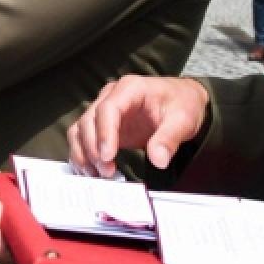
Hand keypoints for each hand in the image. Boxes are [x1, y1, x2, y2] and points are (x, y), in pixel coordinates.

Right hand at [67, 75, 209, 174]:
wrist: (182, 101)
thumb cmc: (182, 104)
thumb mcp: (182, 120)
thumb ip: (169, 139)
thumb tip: (158, 160)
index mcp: (130, 89)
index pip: (107, 109)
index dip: (104, 133)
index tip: (107, 157)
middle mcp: (111, 96)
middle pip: (89, 120)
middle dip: (93, 148)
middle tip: (106, 172)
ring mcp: (104, 110)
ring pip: (80, 129)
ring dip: (84, 153)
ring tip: (97, 174)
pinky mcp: (103, 124)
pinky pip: (83, 137)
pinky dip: (83, 154)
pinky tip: (91, 171)